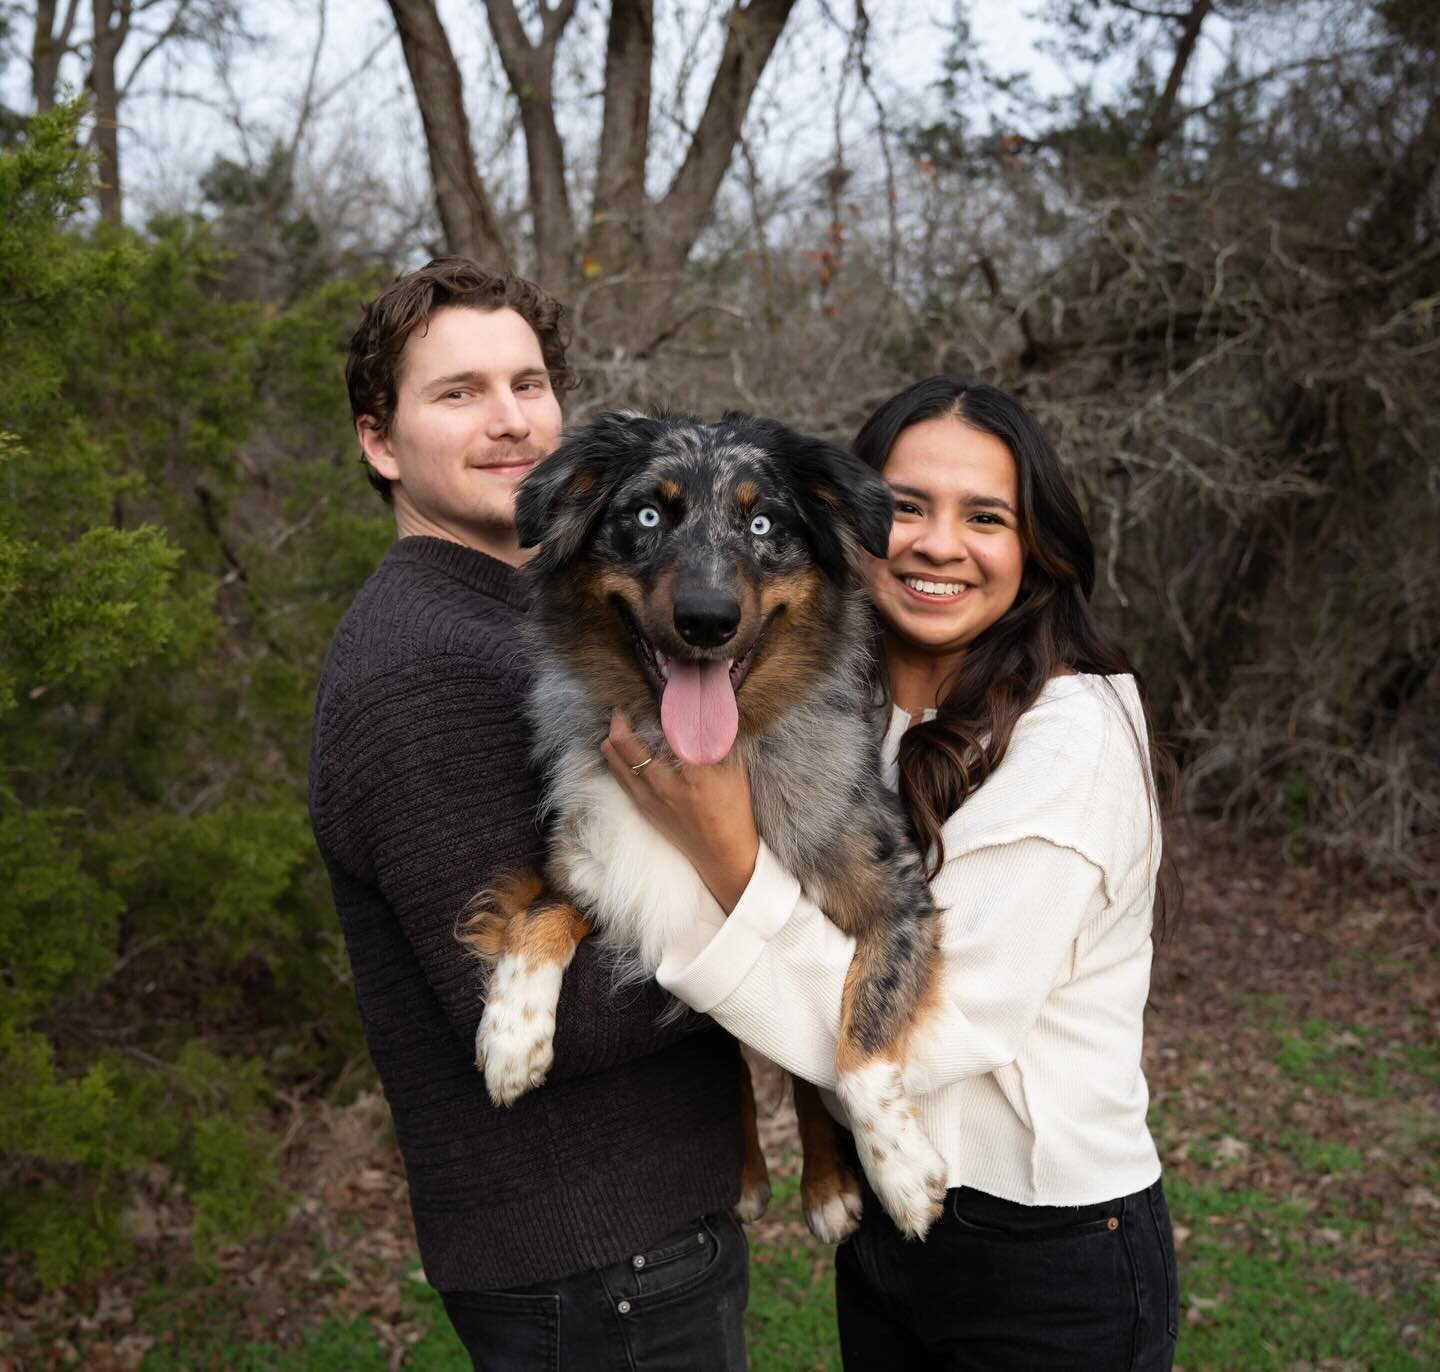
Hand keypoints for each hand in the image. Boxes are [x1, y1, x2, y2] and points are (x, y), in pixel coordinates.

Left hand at [601, 711, 758, 913]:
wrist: (722, 855)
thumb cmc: (734, 811)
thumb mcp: (735, 770)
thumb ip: (718, 740)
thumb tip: (706, 708)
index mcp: (693, 773)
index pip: (666, 730)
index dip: (659, 708)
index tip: (656, 692)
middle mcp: (664, 785)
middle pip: (625, 744)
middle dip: (622, 718)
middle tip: (626, 705)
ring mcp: (649, 799)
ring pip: (614, 760)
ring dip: (613, 738)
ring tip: (620, 722)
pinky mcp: (643, 808)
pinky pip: (619, 777)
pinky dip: (617, 758)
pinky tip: (621, 749)